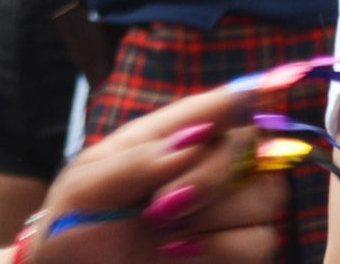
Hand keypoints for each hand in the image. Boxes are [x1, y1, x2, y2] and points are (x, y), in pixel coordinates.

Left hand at [34, 85, 284, 263]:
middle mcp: (202, 165)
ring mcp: (223, 209)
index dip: (247, 96)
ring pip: (265, 194)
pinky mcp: (236, 250)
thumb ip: (135, 162)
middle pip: (252, 145)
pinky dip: (221, 247)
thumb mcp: (86, 190)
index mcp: (163, 137)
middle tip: (161, 205)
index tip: (264, 91)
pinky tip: (179, 252)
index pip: (219, 104)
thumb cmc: (73, 228)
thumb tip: (192, 140)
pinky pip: (261, 239)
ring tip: (161, 230)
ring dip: (212, 215)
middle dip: (210, 175)